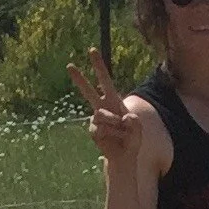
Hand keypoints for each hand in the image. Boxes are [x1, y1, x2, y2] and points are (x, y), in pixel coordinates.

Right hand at [67, 48, 139, 169]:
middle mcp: (102, 107)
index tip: (91, 50)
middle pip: (88, 91)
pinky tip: (113, 140)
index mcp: (113, 100)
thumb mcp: (138, 129)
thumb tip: (125, 117)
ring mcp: (95, 119)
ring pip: (101, 114)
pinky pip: (100, 129)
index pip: (104, 80)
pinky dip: (111, 135)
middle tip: (69, 66)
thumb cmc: (132, 140)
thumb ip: (134, 122)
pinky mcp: (93, 130)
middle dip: (79, 79)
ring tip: (121, 133)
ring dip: (114, 124)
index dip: (98, 66)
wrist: (123, 157)